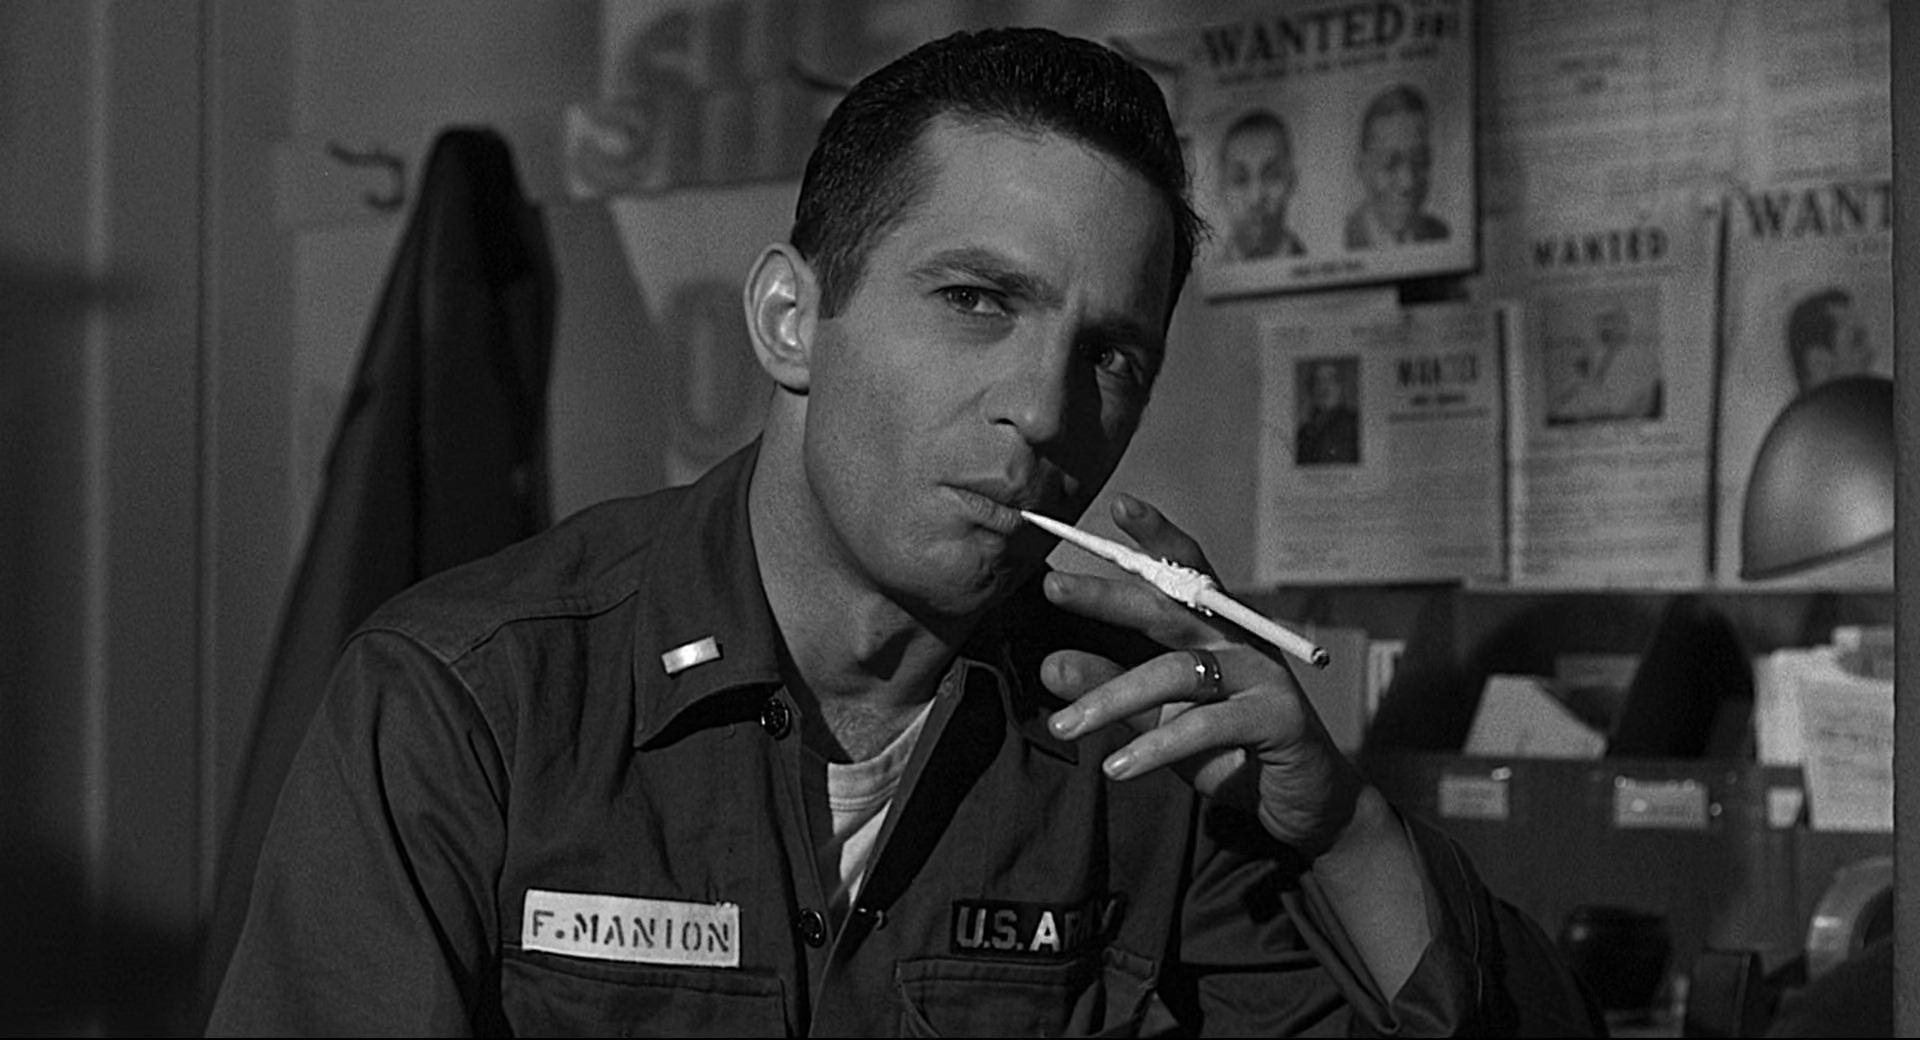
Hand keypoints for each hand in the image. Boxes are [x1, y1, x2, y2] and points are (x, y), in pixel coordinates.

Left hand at [1041, 494, 1365, 856]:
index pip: (1182, 570)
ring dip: (1112, 698)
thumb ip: (1111, 688)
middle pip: (1170, 606)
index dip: (1156, 535)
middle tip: (1052, 586)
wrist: (1301, 802)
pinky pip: (1207, 726)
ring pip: (1176, 672)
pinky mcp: (1278, 719)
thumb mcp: (1158, 715)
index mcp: (1213, 627)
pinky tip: (1118, 766)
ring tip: (1064, 727)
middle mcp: (1239, 640)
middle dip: (1108, 595)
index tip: (1118, 505)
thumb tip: (1049, 665)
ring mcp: (1264, 675)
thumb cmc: (1227, 747)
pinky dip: (1157, 747)